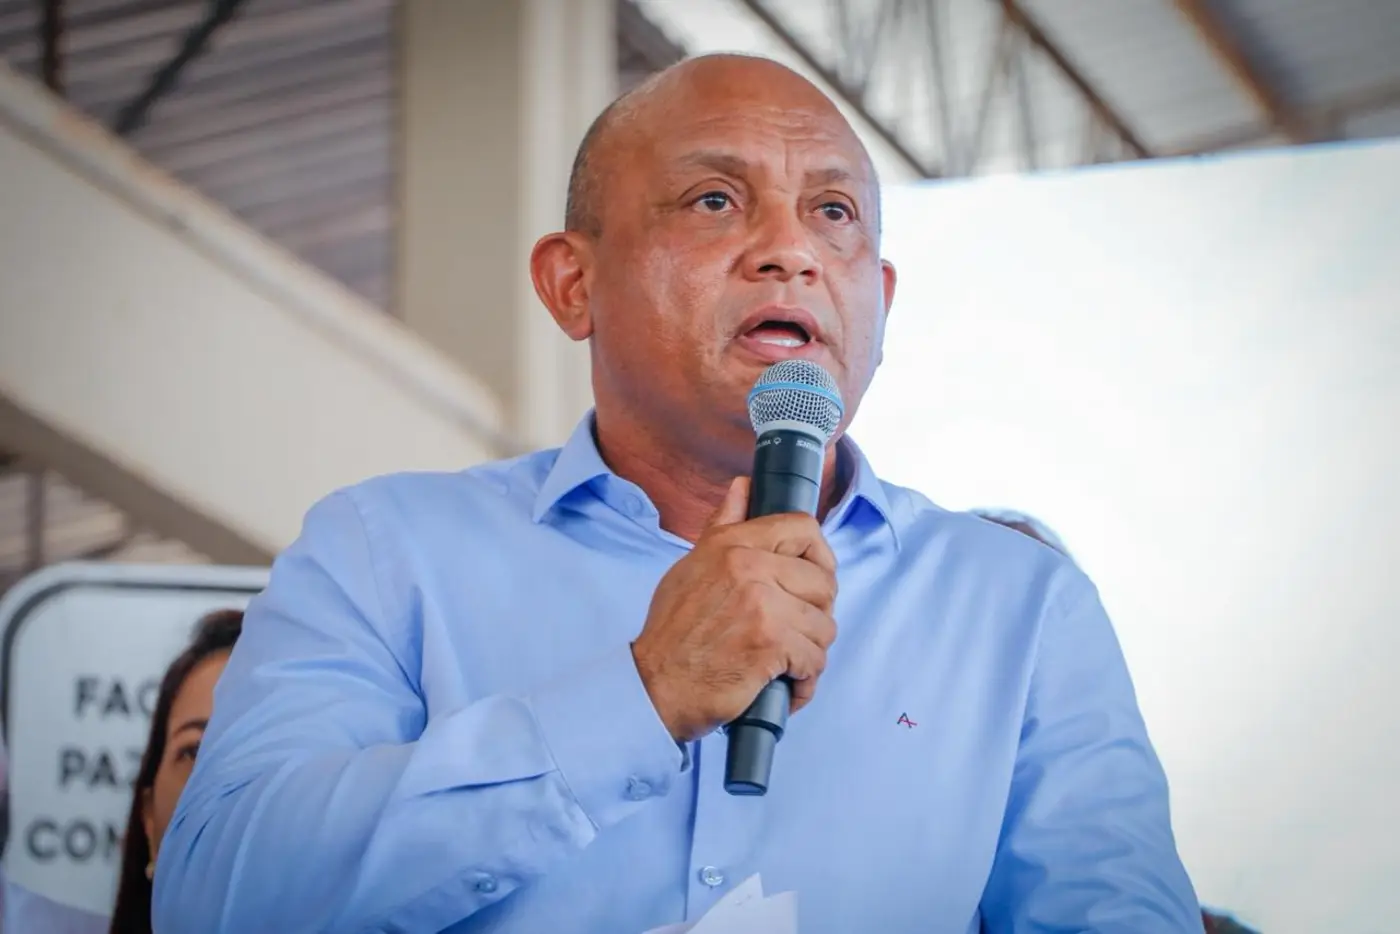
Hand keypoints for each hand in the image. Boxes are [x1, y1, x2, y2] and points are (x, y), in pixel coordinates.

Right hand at [632, 477, 837, 741]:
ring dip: (811, 651)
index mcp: (732, 544)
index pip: (803, 528)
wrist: (656, 684)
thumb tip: (743, 487)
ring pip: (825, 626)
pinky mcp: (771, 644)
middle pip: (825, 582)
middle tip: (797, 630)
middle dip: (818, 613)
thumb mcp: (691, 565)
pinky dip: (805, 681)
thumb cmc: (672, 631)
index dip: (820, 555)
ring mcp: (763, 606)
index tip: (814, 578)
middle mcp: (750, 567)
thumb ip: (724, 526)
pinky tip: (786, 685)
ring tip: (788, 662)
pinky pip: (815, 661)